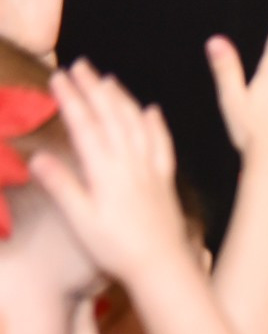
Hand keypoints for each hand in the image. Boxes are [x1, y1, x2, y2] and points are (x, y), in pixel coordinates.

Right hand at [28, 61, 190, 282]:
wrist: (162, 269)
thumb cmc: (118, 249)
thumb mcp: (81, 221)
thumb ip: (61, 187)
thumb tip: (37, 158)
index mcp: (106, 172)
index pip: (85, 126)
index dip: (71, 99)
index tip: (58, 77)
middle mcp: (131, 165)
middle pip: (111, 117)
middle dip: (93, 88)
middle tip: (79, 65)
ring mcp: (151, 172)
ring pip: (137, 126)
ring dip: (122, 99)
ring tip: (108, 79)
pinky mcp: (165, 183)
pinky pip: (162, 146)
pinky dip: (156, 126)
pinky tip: (151, 111)